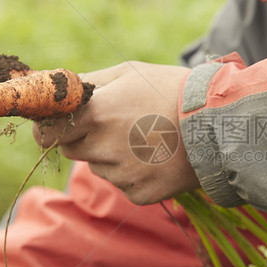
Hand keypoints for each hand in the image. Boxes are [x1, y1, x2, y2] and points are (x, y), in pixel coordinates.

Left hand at [32, 61, 200, 204]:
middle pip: (73, 150)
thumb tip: (54, 89)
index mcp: (95, 114)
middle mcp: (103, 148)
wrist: (219, 125)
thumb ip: (86, 83)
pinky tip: (158, 157)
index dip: (48, 128)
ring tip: (147, 138)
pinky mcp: (139, 194)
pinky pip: (123, 185)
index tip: (54, 125)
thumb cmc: (172, 90)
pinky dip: (134, 174)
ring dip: (112, 156)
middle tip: (117, 125)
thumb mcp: (129, 72)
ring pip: (100, 167)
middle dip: (85, 138)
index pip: (47, 132)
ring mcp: (122, 175)